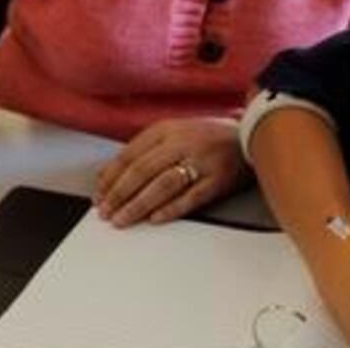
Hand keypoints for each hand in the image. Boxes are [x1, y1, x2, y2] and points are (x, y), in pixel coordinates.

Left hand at [94, 117, 248, 226]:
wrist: (251, 133)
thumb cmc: (206, 138)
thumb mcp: (173, 133)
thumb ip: (143, 151)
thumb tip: (105, 175)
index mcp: (167, 129)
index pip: (130, 155)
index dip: (110, 177)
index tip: (98, 195)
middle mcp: (182, 142)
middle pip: (142, 170)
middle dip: (119, 194)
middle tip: (105, 212)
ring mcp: (202, 161)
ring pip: (162, 185)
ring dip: (138, 205)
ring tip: (122, 220)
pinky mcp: (218, 179)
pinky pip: (191, 197)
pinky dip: (171, 209)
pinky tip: (155, 219)